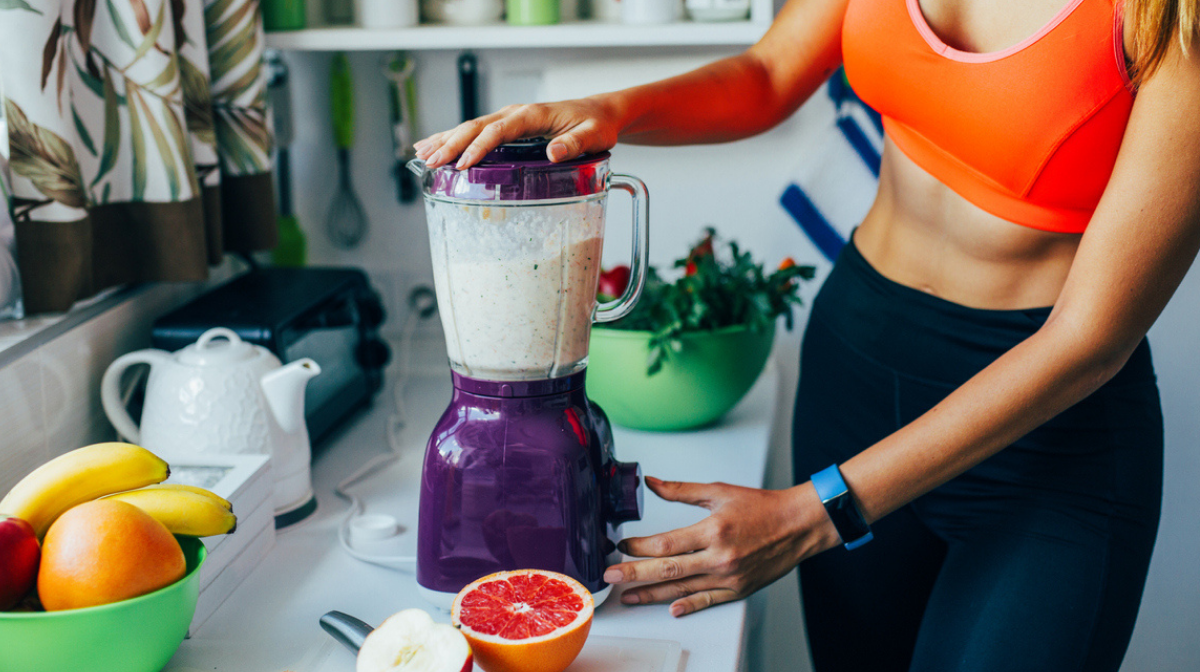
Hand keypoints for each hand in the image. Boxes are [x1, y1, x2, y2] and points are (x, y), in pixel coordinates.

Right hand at [413, 97, 622, 170]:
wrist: (599, 112)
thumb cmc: (597, 124)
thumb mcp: (594, 135)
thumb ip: (576, 143)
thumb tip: (554, 151)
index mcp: (533, 115)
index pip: (499, 130)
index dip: (479, 146)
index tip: (464, 164)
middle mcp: (516, 113)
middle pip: (477, 126)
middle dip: (451, 144)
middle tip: (430, 162)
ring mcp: (509, 118)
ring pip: (471, 127)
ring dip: (446, 140)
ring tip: (422, 154)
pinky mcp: (508, 126)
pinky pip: (477, 131)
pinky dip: (454, 138)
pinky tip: (436, 146)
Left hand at [605, 476, 840, 616]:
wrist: (798, 525)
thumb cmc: (762, 507)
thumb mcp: (719, 491)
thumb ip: (681, 491)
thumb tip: (651, 483)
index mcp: (713, 530)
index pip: (666, 543)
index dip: (639, 547)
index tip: (621, 546)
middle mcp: (720, 557)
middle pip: (668, 569)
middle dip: (634, 573)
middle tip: (610, 575)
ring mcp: (729, 577)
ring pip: (682, 589)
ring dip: (652, 594)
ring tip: (628, 596)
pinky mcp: (739, 589)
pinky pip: (708, 601)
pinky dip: (688, 606)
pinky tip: (670, 608)